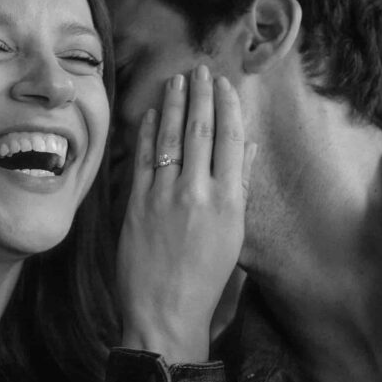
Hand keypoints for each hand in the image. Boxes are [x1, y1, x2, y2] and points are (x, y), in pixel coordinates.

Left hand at [117, 65, 255, 363]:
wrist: (165, 312)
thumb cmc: (206, 278)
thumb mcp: (234, 234)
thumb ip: (240, 187)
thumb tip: (245, 147)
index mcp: (228, 202)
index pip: (231, 141)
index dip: (227, 108)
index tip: (225, 84)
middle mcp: (197, 193)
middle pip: (201, 132)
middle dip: (201, 96)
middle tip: (200, 69)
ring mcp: (164, 196)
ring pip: (171, 139)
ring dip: (175, 105)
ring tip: (177, 80)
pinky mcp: (136, 203)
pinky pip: (144, 159)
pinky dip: (149, 133)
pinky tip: (153, 112)